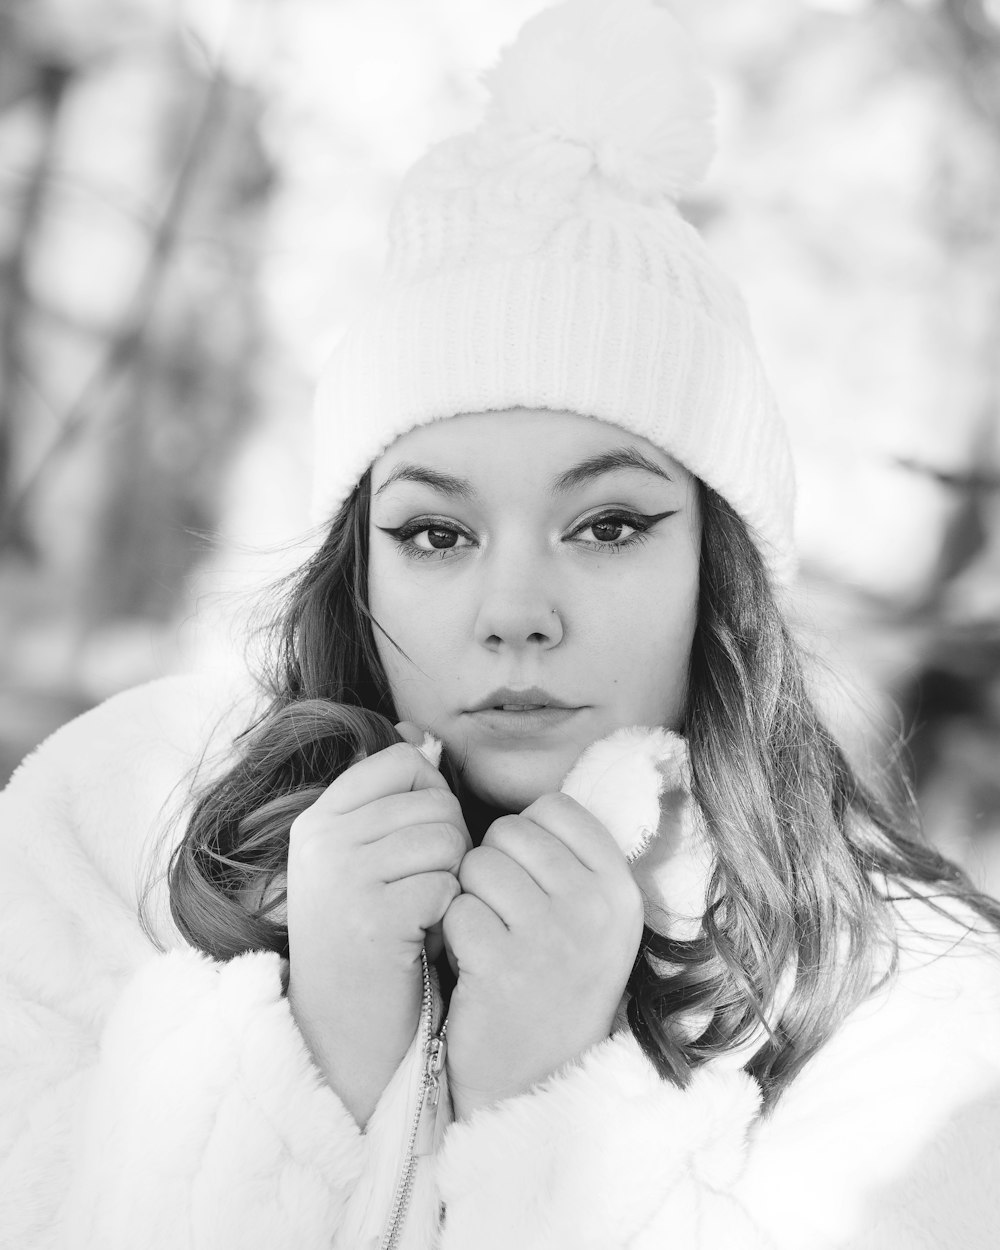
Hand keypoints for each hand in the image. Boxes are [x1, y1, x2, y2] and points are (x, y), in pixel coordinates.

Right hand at [286, 728, 469, 1126]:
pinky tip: (421, 939)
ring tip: (422, 913)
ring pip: (447, 839)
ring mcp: (343, 878)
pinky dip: (448, 914)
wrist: (345, 1032)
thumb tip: (420, 737)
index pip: (402, 761)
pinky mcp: (372, 919)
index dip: (431, 797)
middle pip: (434, 801)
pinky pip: (447, 885)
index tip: (417, 843)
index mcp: (319, 819)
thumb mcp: (362, 858)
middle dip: (449, 845)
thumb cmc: (370, 937)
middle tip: (423, 891)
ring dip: (452, 880)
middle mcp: (323, 841)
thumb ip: (388, 800)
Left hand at [442, 792, 643, 1119]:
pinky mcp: (503, 966)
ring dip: (470, 899)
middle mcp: (595, 907)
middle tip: (505, 917)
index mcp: (621, 888)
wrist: (536, 1083)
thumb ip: (575, 859)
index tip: (531, 881)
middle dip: (493, 866)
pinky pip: (456, 908)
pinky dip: (453, 935)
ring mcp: (551, 937)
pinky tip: (474, 965)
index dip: (527, 837)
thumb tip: (536, 798)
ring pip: (477, 865)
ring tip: (491, 940)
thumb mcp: (593, 920)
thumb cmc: (555, 984)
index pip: (555, 807)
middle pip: (510, 832)